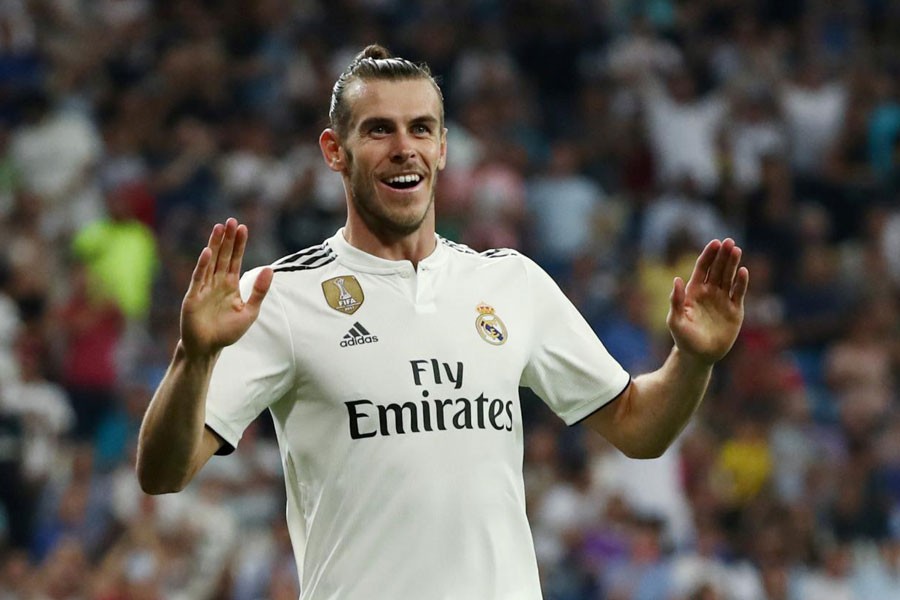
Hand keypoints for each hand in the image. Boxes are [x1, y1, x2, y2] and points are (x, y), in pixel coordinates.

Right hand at [180, 218, 272, 358]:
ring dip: (215, 245)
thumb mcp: (249, 312)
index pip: (235, 259)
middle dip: (227, 239)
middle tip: (231, 220)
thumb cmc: (227, 331)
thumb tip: (269, 269)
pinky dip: (202, 265)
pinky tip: (207, 252)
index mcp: (230, 285)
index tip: (243, 228)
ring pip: (211, 262)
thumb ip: (259, 291)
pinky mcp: (193, 297)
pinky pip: (199, 278)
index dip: (239, 244)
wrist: (208, 348)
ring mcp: (204, 288)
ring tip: (219, 227)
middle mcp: (216, 282)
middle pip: (223, 256)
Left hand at [667, 238, 748, 363]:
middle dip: (723, 255)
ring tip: (736, 250)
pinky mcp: (735, 310)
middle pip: (717, 269)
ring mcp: (723, 300)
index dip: (708, 255)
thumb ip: (676, 300)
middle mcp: (710, 292)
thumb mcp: (676, 320)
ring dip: (733, 264)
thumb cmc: (683, 338)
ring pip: (729, 277)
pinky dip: (741, 282)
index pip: (702, 268)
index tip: (715, 243)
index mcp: (694, 291)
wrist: (698, 356)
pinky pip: (739, 293)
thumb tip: (676, 279)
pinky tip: (743, 271)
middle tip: (729, 242)